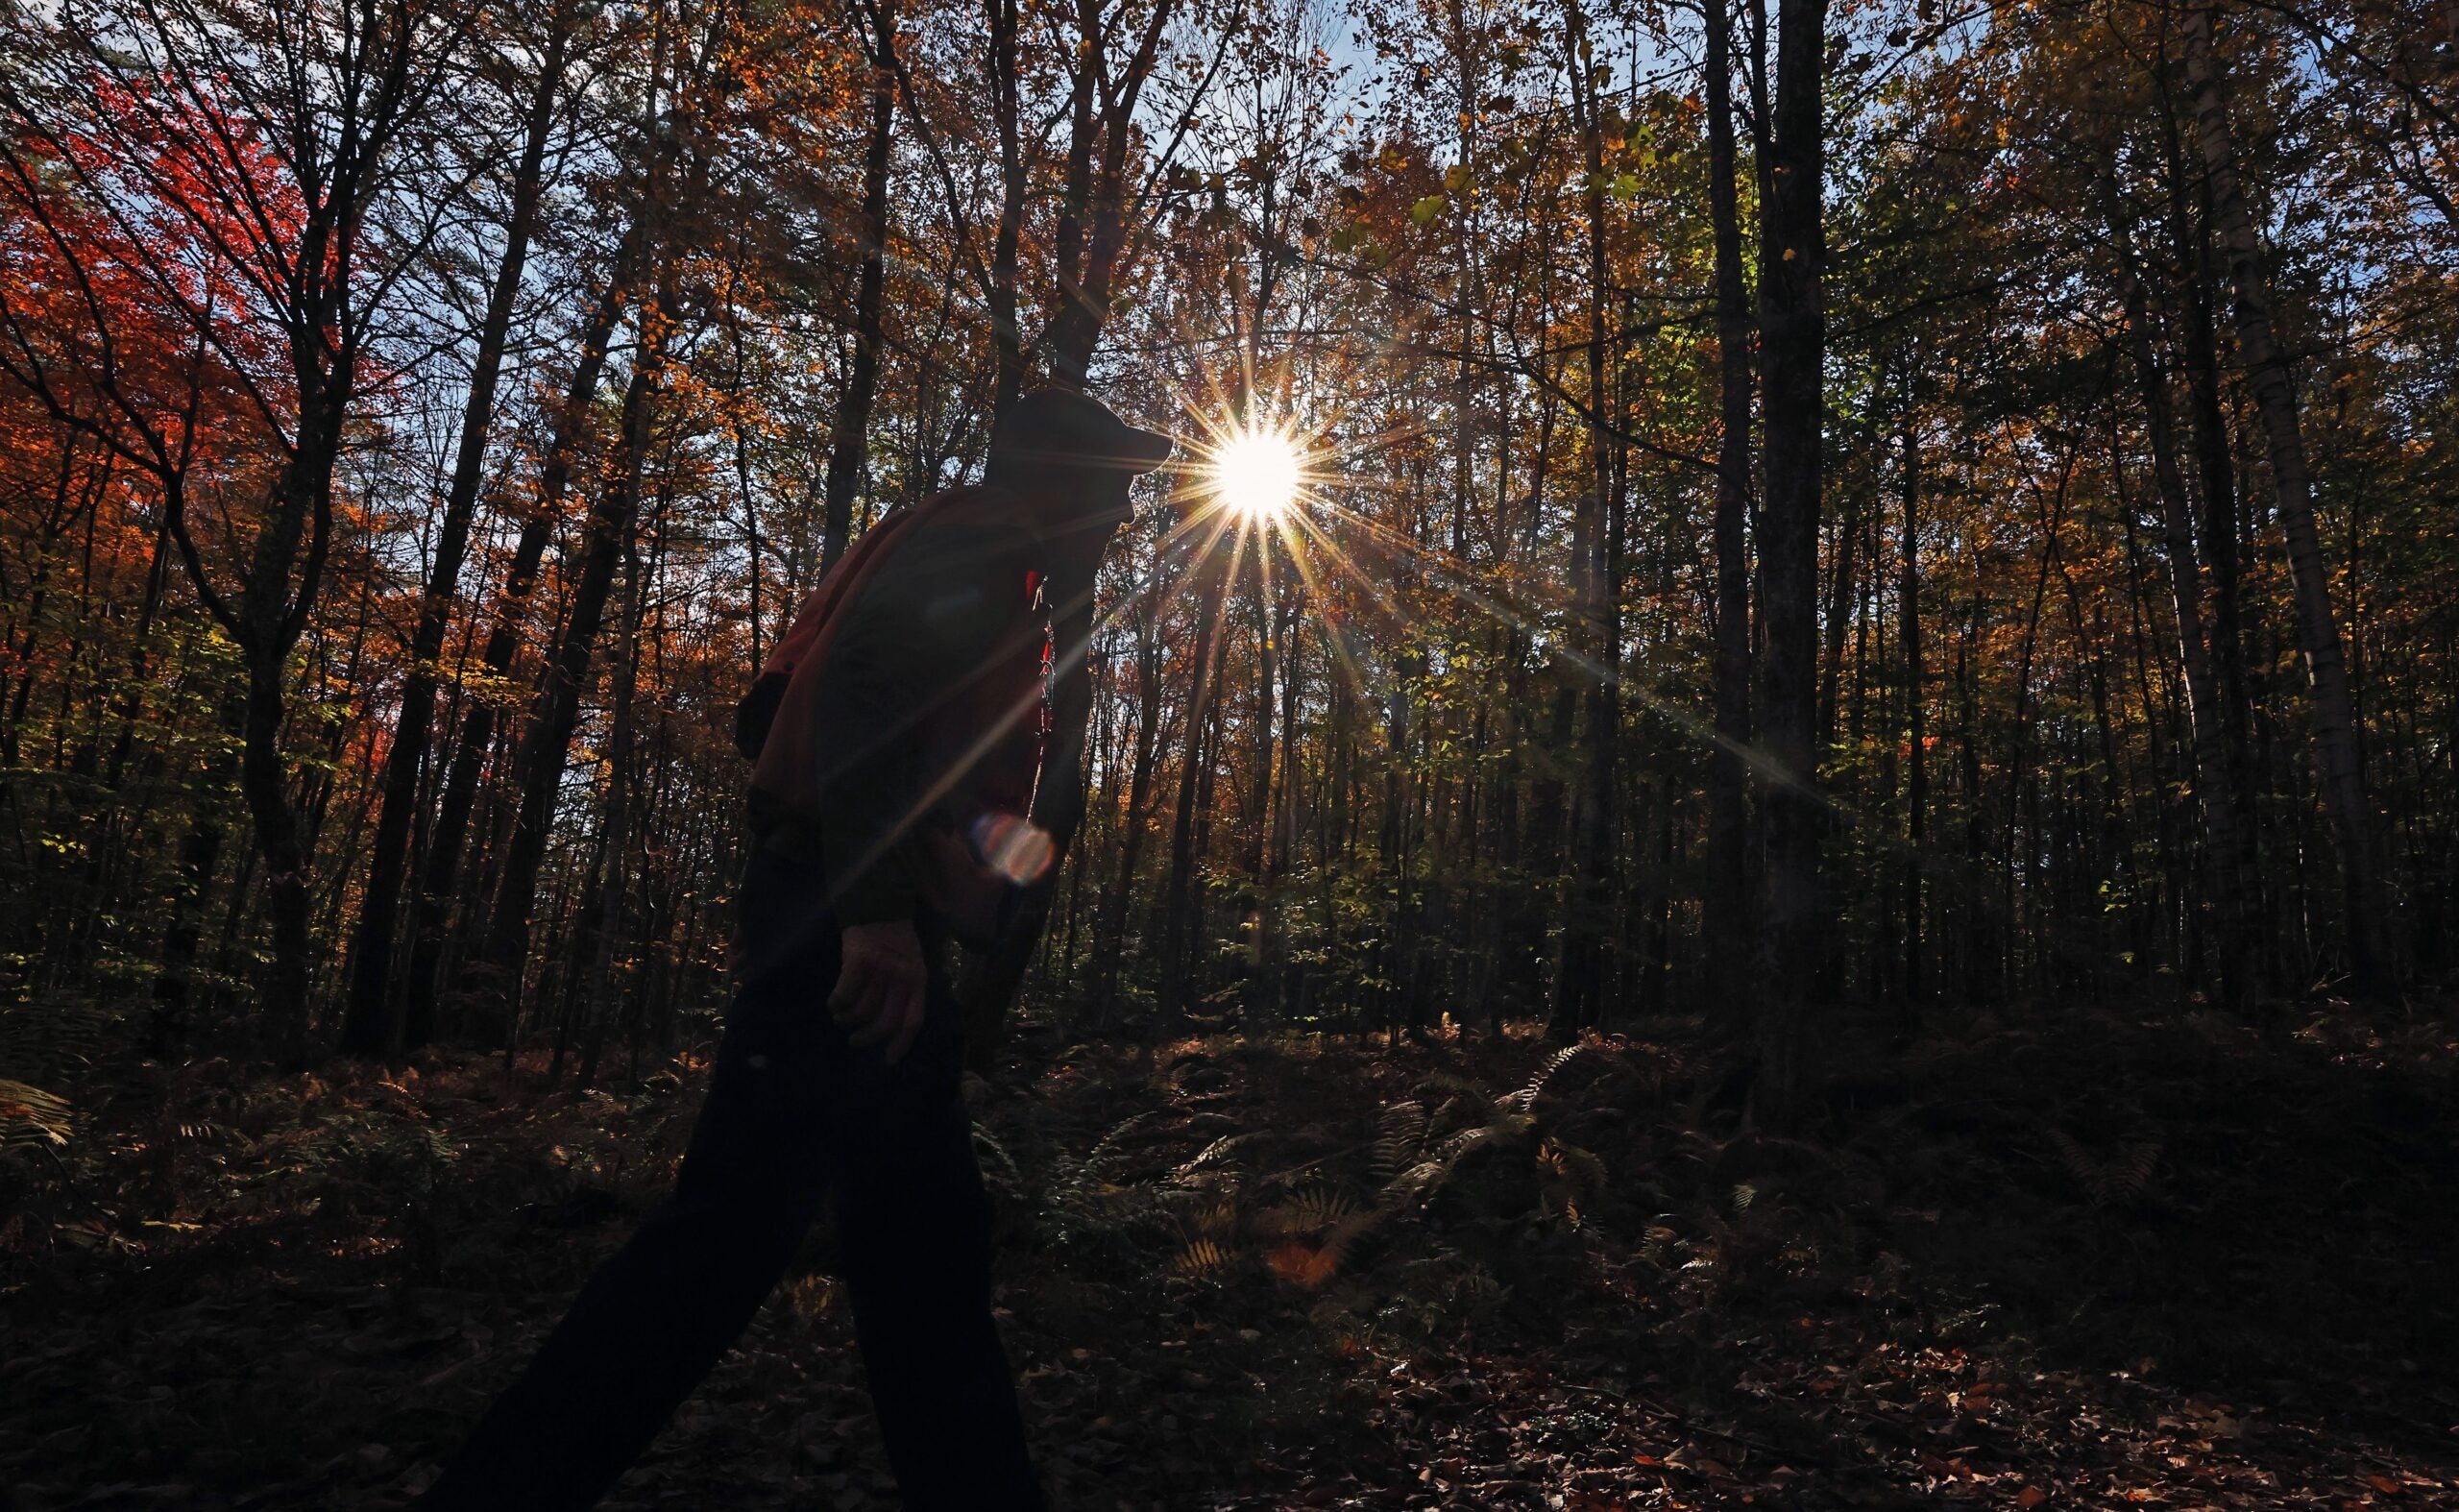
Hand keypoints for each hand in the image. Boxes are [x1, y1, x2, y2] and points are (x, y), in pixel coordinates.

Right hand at [828, 920, 926, 1063]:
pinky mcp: (858, 961)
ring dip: (848, 1020)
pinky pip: (844, 995)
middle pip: (886, 1022)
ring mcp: (880, 969)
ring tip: (842, 1018)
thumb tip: (891, 1029)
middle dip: (868, 1038)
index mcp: (918, 980)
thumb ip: (904, 992)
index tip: (888, 1060)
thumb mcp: (910, 965)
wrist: (877, 907)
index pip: (913, 1020)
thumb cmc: (894, 940)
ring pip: (862, 1011)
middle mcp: (902, 977)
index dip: (901, 1044)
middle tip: (855, 1041)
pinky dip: (836, 1004)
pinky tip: (833, 1004)